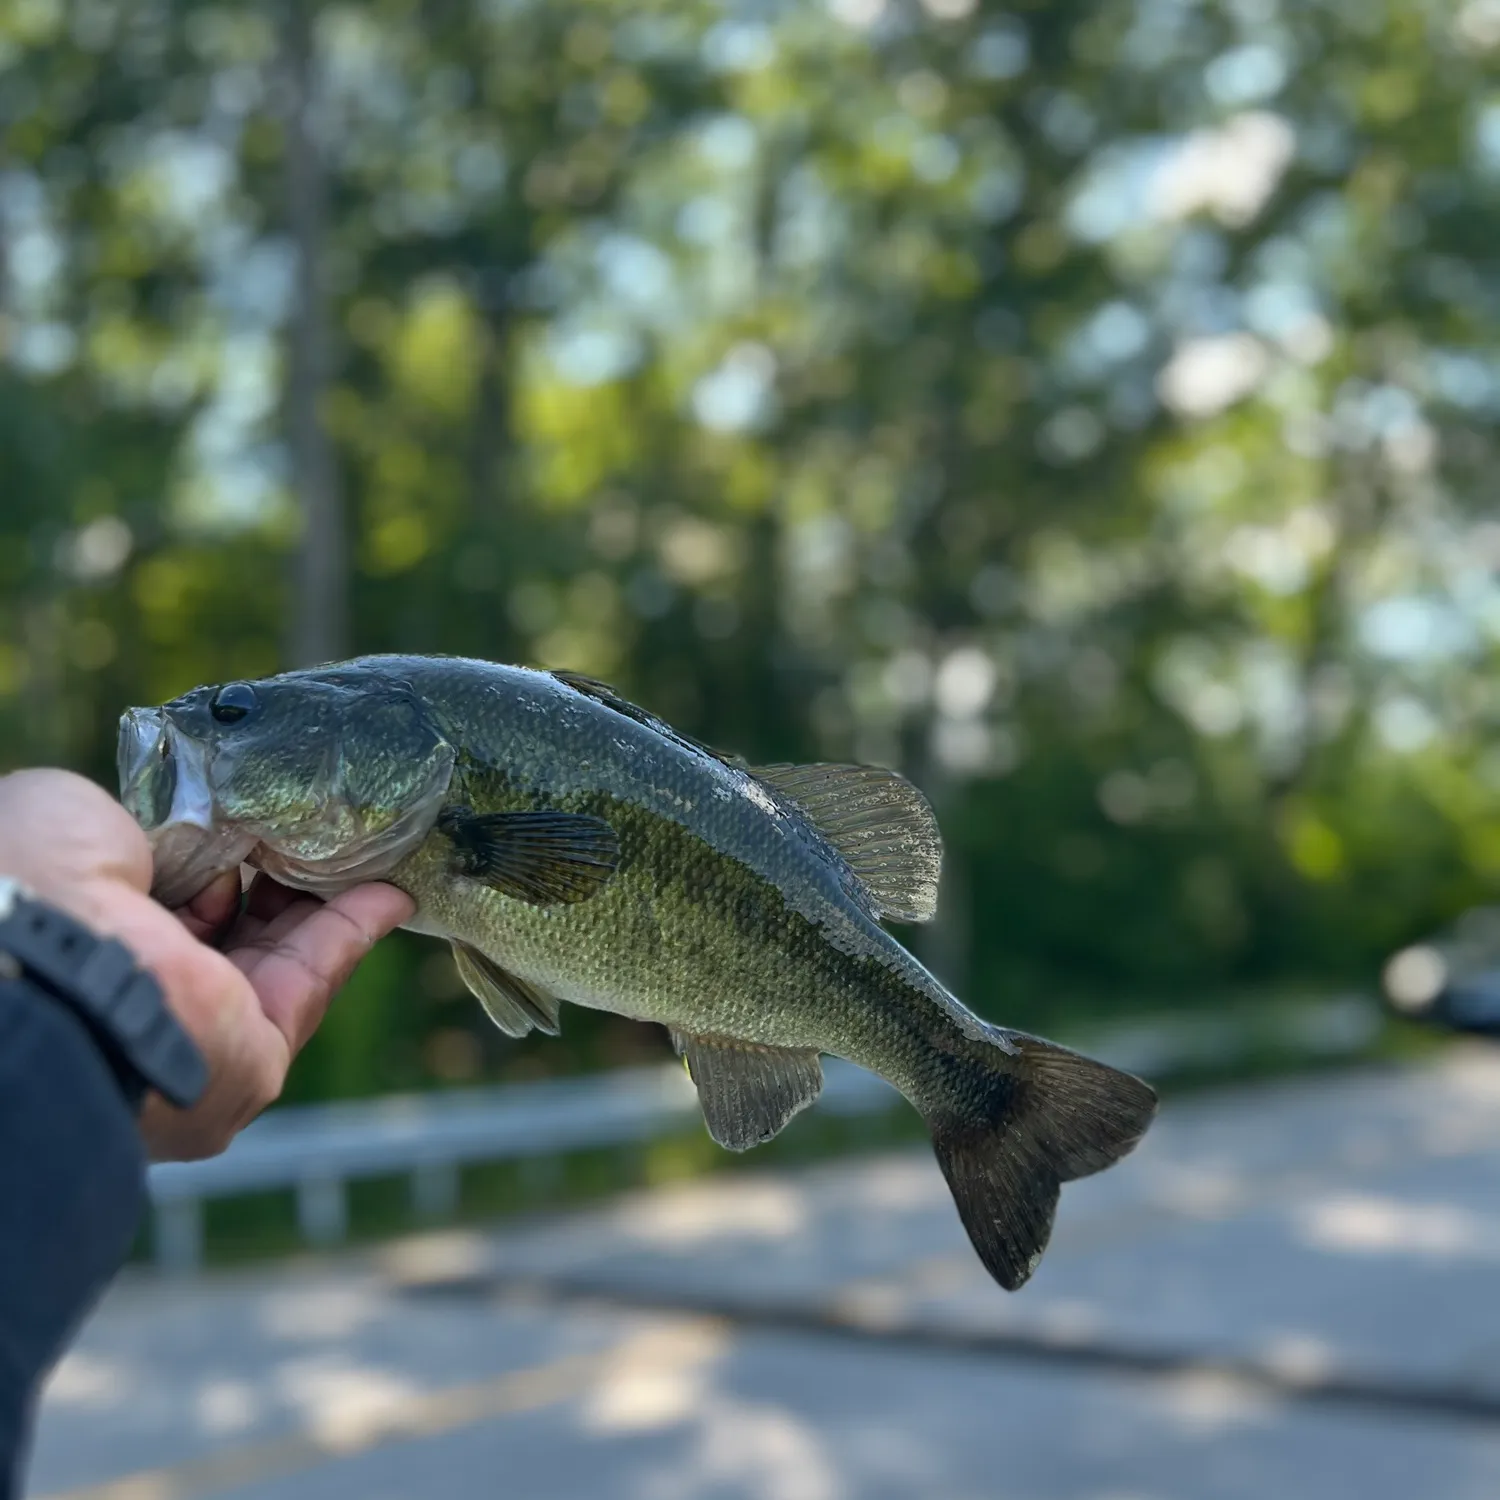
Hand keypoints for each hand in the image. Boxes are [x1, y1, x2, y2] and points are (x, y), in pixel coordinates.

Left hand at [0, 769, 413, 1159]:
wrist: (47, 957)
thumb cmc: (30, 880)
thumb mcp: (72, 818)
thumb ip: (133, 829)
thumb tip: (190, 830)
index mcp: (87, 954)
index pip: (164, 915)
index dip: (213, 868)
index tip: (248, 829)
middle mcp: (140, 1007)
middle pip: (232, 941)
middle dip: (281, 884)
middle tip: (323, 834)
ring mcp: (197, 1041)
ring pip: (281, 962)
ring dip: (328, 903)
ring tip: (370, 850)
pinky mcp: (250, 1061)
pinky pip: (312, 984)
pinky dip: (354, 932)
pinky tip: (390, 892)